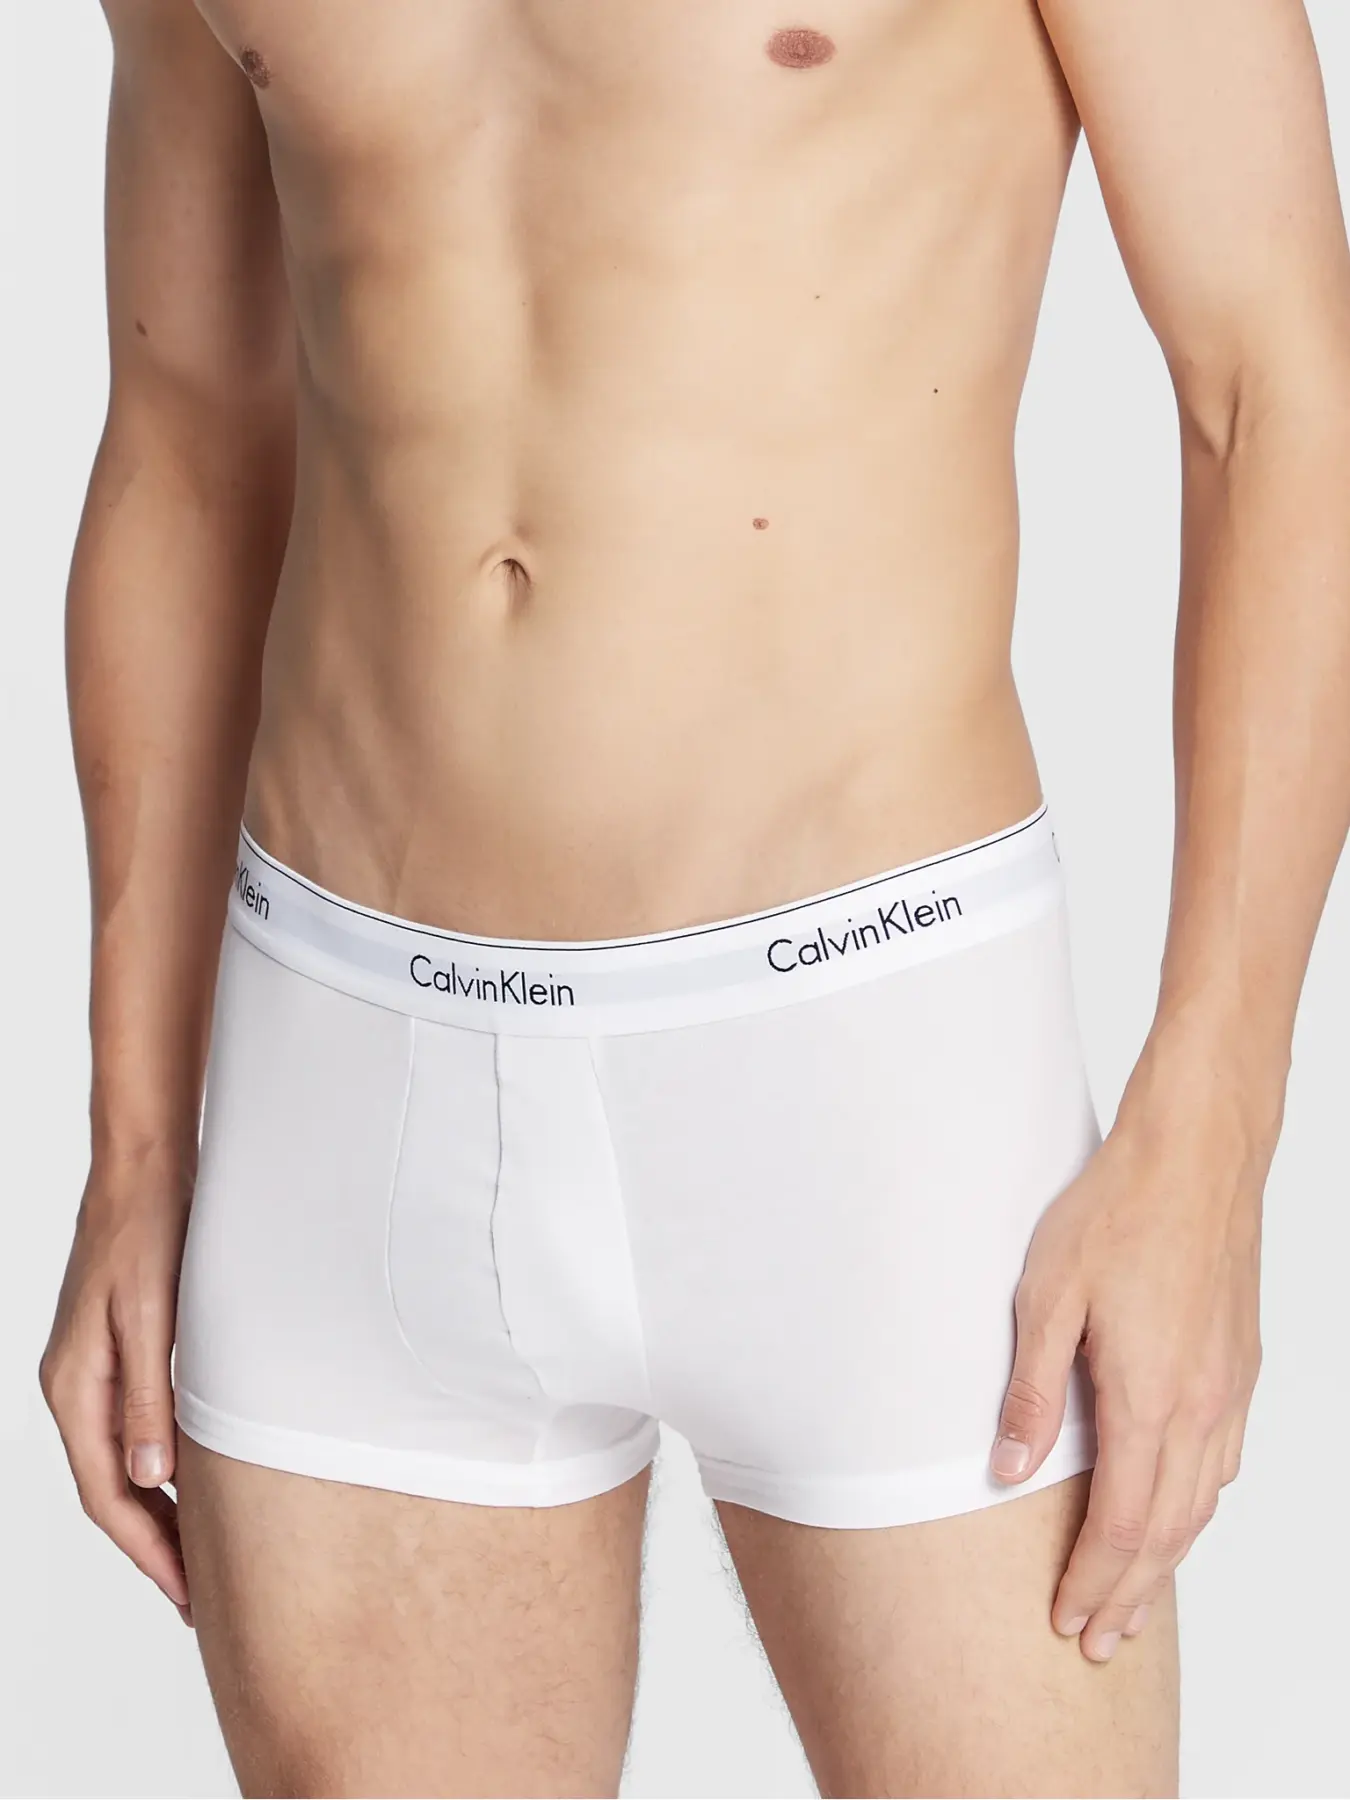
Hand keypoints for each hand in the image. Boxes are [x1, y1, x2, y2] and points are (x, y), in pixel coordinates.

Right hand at [39, 1147, 194, 1623]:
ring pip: (121, 1462)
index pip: (107, 1492)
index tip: (186, 1594)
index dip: (147, 1549)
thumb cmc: (150, 1232)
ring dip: (157, 1510)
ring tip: (201, 1556)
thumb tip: (149, 1476)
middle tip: (200, 1597)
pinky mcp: (116, 1351)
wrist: (144, 1169)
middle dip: (153, 1546)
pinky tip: (191, 1480)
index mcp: (75, 1386)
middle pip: (110, 1488)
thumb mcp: (154, 1316)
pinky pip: (131, 1429)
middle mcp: (74, 1385)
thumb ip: (151, 1396)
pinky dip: (158, 1466)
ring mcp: (92, 1370)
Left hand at [989, 1044, 1268, 1661]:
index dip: (1095, 1580)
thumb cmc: (1115, 1212)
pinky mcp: (1238, 1366)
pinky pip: (1222, 1463)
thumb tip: (1006, 1471)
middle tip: (1098, 1642)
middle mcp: (1199, 1407)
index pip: (1123, 1523)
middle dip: (1129, 1593)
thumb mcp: (1046, 1296)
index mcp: (1148, 1398)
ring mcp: (1227, 1388)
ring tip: (1132, 1599)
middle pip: (1168, 1532)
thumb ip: (1030, 1392)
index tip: (1068, 1620)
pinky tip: (1177, 1515)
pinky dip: (1196, 1509)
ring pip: (1201, 1504)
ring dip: (1166, 1561)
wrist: (1195, 1156)